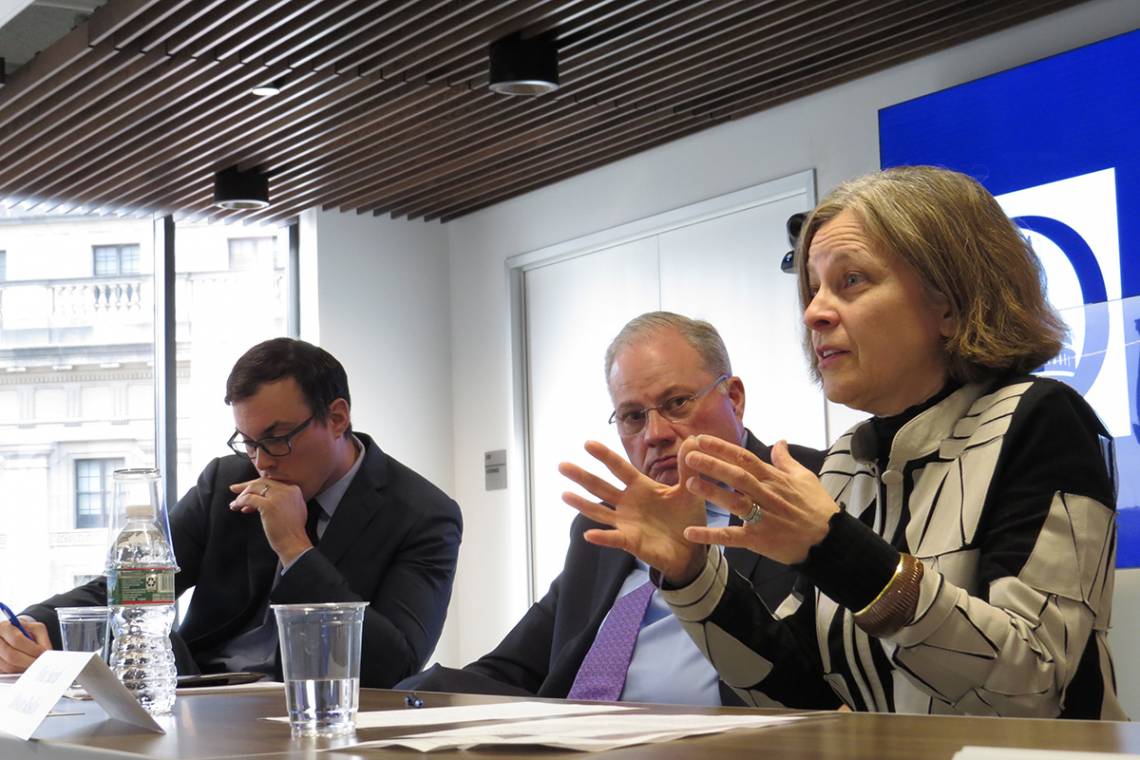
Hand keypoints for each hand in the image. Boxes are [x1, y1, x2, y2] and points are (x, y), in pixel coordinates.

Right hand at [0, 616, 50, 673]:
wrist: (14, 635)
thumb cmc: (26, 631)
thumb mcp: (36, 629)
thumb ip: (42, 639)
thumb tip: (46, 653)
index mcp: (4, 628)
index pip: (17, 640)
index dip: (32, 649)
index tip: (43, 654)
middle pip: (11, 656)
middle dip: (29, 661)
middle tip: (41, 664)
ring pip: (9, 667)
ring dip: (25, 669)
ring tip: (36, 667)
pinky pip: (8, 673)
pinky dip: (19, 673)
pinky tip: (27, 669)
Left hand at [229, 479, 311, 564]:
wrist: (294, 543)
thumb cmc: (291, 531)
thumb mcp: (293, 509)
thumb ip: (284, 499)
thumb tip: (264, 497)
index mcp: (294, 489)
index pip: (271, 482)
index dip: (257, 486)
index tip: (247, 491)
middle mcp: (287, 490)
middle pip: (262, 482)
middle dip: (246, 485)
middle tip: (234, 489)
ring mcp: (278, 497)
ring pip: (254, 488)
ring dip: (242, 496)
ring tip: (234, 504)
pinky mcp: (268, 505)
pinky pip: (249, 499)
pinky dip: (240, 502)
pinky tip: (236, 507)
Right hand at [559, 440, 707, 584]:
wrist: (691, 549)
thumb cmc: (687, 517)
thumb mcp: (689, 489)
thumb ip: (687, 466)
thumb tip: (693, 439)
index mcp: (640, 487)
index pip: (619, 468)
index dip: (604, 456)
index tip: (587, 443)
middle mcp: (628, 503)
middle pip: (600, 486)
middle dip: (582, 476)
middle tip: (562, 465)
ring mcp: (626, 522)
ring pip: (599, 511)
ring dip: (581, 504)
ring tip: (564, 495)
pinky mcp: (630, 541)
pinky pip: (613, 538)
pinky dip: (602, 536)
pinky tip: (589, 534)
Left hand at [681, 437, 838, 564]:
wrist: (830, 540)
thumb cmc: (818, 507)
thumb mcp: (805, 478)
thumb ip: (786, 460)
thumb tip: (780, 441)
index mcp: (774, 479)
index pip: (745, 458)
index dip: (722, 448)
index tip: (701, 439)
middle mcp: (766, 495)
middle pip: (737, 476)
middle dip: (712, 465)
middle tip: (689, 456)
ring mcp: (762, 517)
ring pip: (734, 502)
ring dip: (712, 492)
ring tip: (689, 483)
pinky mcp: (758, 539)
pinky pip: (732, 537)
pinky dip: (711, 535)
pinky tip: (690, 532)